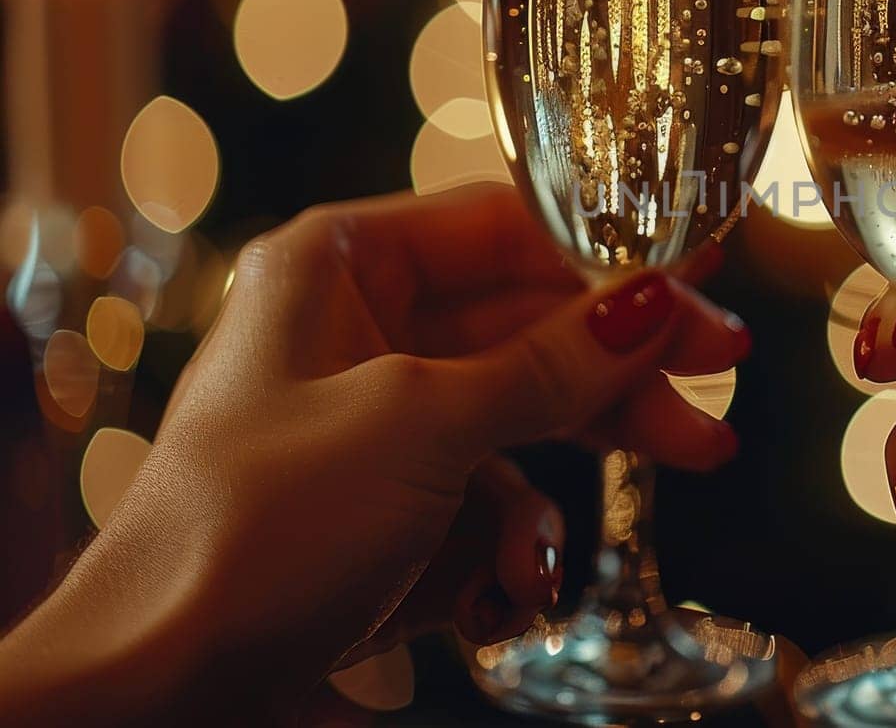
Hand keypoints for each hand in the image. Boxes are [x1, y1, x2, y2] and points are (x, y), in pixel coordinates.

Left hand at [0, 185, 747, 724]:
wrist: (162, 685)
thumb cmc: (257, 522)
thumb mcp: (423, 423)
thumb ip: (553, 360)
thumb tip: (659, 301)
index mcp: (342, 266)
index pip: (506, 227)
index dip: (610, 250)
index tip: (703, 269)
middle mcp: (360, 332)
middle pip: (531, 325)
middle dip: (620, 369)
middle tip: (718, 376)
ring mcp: (378, 425)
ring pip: (523, 420)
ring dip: (567, 481)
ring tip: (583, 545)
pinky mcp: (391, 509)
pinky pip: (489, 503)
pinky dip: (510, 549)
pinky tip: (503, 595)